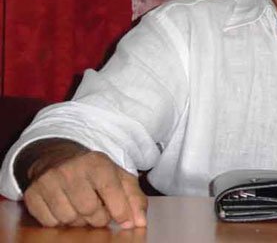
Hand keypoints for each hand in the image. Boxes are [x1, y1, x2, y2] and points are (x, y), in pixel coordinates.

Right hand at [22, 150, 146, 227]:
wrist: (58, 158)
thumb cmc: (94, 171)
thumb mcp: (119, 177)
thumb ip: (134, 198)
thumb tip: (139, 222)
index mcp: (97, 162)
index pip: (110, 191)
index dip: (120, 210)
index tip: (124, 220)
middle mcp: (71, 169)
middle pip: (89, 210)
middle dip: (98, 217)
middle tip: (99, 210)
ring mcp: (49, 180)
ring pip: (69, 218)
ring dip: (79, 220)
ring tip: (82, 207)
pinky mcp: (33, 193)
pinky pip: (50, 221)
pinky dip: (60, 221)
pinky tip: (65, 207)